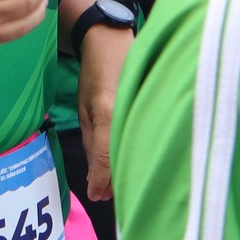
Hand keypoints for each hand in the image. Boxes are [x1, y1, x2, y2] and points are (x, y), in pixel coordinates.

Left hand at [76, 23, 131, 200]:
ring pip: (140, 152)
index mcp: (107, 112)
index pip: (105, 156)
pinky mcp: (156, 108)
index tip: (96, 196)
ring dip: (130, 169)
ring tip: (118, 183)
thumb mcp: (84, 109)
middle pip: (126, 158)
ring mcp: (145, 110)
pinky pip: (148, 139)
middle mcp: (128, 113)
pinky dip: (140, 153)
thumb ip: (90, 142)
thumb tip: (95, 176)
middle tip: (106, 195)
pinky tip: (133, 162)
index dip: (101, 181)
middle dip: (116, 181)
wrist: (115, 43)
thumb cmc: (94, 75)